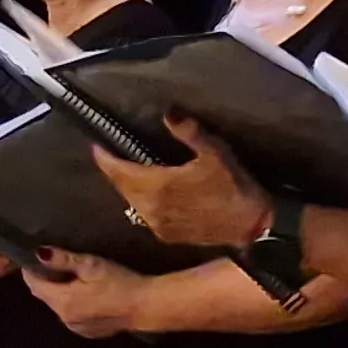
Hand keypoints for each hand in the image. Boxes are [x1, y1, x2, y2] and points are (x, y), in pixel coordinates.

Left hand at [25, 249, 151, 337]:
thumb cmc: (119, 281)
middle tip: (52, 262)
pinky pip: (71, 314)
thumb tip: (39, 253)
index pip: (34, 285)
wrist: (145, 306)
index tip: (33, 256)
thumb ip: (63, 260)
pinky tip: (84, 293)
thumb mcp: (90, 265)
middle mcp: (64, 318)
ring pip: (58, 306)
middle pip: (45, 296)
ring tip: (68, 276)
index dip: (30, 270)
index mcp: (62, 301)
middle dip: (44, 280)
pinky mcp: (88, 332)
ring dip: (58, 292)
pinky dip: (70, 303)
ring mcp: (76, 328)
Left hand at [93, 112, 268, 247]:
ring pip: (131, 201)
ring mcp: (157, 224)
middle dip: (114, 171)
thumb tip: (169, 113)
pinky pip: (144, 213)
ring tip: (128, 170)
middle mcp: (150, 208)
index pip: (118, 171)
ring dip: (127, 186)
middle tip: (111, 155)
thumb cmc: (233, 186)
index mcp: (156, 186)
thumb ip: (189, 131)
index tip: (96, 145)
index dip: (105, 158)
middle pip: (121, 187)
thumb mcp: (215, 152)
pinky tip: (148, 192)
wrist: (251, 227)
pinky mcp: (166, 235)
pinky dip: (140, 200)